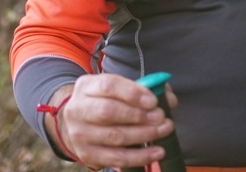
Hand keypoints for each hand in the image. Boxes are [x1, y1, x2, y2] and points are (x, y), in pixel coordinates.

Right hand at [49, 74, 176, 168]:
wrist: (77, 123)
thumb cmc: (104, 102)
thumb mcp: (117, 89)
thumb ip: (143, 89)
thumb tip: (168, 98)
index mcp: (86, 86)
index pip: (108, 86)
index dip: (133, 93)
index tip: (153, 101)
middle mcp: (77, 109)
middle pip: (109, 112)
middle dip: (139, 115)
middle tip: (160, 117)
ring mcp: (80, 134)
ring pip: (115, 136)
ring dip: (144, 134)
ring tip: (164, 130)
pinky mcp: (87, 154)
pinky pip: (117, 158)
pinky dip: (140, 156)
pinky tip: (157, 151)